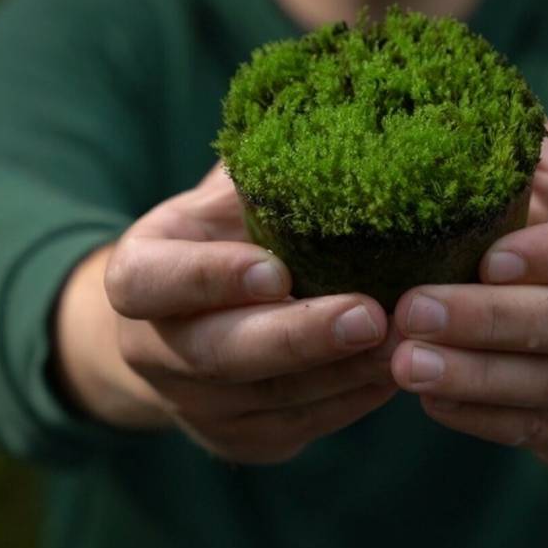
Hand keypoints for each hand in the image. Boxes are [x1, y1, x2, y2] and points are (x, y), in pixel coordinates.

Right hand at [55, 163, 399, 463]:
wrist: (190, 323)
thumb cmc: (225, 236)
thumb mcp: (226, 195)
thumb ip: (264, 169)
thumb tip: (338, 106)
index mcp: (138, 277)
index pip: (153, 284)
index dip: (209, 279)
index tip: (274, 268)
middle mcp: (154, 351)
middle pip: (220, 355)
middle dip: (298, 338)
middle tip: (369, 314)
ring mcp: (196, 407)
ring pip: (274, 399)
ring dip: (345, 372)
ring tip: (409, 338)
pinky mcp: (244, 440)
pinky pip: (307, 425)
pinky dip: (356, 398)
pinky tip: (401, 364)